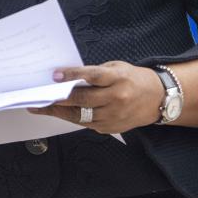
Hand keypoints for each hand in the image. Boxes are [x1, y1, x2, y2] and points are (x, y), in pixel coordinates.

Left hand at [39, 62, 164, 134]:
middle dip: (58, 99)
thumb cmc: (134, 79)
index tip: (55, 75)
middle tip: (39, 96)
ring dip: (59, 112)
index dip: (72, 75)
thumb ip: (95, 74)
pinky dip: (72, 117)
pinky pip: (86, 123)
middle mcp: (117, 99)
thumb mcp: (117, 68)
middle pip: (82, 100)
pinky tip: (60, 113)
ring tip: (42, 107)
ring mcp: (114, 116)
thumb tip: (68, 79)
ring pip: (80, 116)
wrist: (158, 99)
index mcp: (119, 79)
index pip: (92, 76)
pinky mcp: (110, 128)